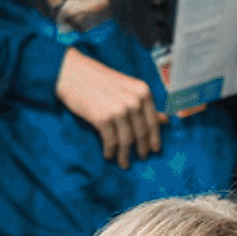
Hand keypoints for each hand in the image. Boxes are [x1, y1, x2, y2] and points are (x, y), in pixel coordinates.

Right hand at [56, 48, 163, 167]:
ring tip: (123, 163)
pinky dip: (110, 151)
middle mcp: (134, 100)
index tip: (154, 150)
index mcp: (142, 91)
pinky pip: (111, 141)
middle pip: (141, 133)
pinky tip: (109, 155)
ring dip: (125, 155)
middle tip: (140, 159)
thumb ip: (144, 103)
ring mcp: (119, 109)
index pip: (153, 121)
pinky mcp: (103, 118)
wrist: (71, 73)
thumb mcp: (126, 87)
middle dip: (141, 149)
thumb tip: (165, 119)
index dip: (154, 138)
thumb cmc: (97, 79)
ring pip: (127, 140)